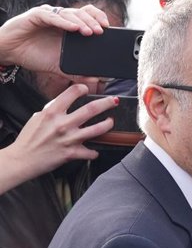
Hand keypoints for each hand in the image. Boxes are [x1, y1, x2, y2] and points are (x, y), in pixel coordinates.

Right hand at [0, 4, 109, 77]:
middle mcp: (61, 18)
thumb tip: (96, 80)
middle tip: (101, 32)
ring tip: (90, 32)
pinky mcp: (36, 15)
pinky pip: (52, 16)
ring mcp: (49, 15)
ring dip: (82, 22)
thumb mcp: (59, 66)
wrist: (9, 52)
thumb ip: (76, 72)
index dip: (99, 18)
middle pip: (82, 13)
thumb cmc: (33, 55)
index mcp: (69, 26)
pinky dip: (64, 22)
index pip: (88, 16)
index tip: (109, 29)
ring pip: (69, 13)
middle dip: (93, 22)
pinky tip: (73, 28)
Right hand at [0, 84, 116, 193]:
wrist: (22, 160)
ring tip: (111, 121)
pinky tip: (94, 150)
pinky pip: (91, 152)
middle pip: (91, 109)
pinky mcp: (72, 153)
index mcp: (52, 112)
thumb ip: (53, 109)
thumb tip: (65, 102)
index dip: (83, 88)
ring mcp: (69, 139)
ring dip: (108, 124)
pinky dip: (94, 152)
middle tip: (114, 101)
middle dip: (106, 103)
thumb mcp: (38, 117)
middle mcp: (63, 124)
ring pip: (97, 129)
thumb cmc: (28, 139)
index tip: (88, 89)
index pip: (72, 93)